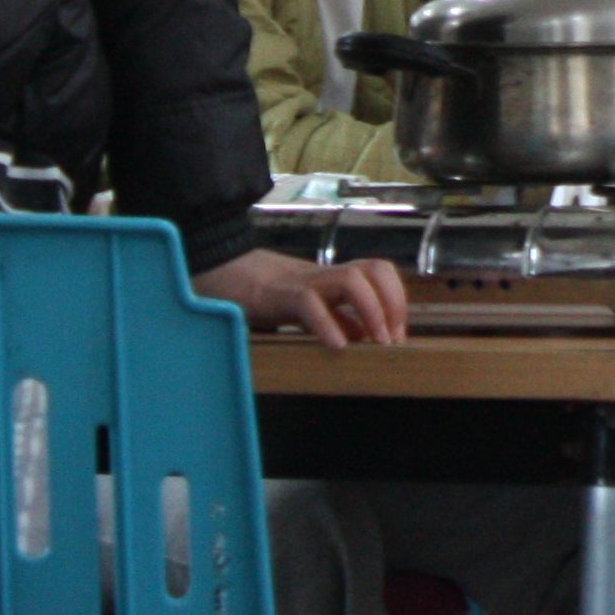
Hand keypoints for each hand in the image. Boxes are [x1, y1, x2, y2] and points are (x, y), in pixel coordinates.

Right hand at [196, 247, 408, 345]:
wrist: (217, 269)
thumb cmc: (262, 291)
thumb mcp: (305, 307)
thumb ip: (334, 317)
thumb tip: (362, 336)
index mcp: (331, 279)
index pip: (379, 273)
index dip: (397, 300)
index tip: (397, 336)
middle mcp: (323, 276)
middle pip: (376, 268)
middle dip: (394, 302)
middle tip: (391, 339)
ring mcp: (302, 281)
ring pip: (352, 280)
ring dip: (372, 311)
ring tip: (375, 343)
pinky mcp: (277, 293)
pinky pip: (309, 303)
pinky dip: (327, 324)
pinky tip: (335, 346)